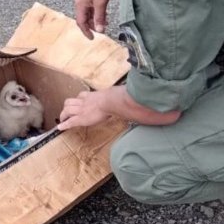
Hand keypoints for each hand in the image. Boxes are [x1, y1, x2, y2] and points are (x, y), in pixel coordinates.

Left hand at [58, 86, 181, 130]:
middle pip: (75, 99)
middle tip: (67, 109)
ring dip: (65, 113)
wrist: (118, 101)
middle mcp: (90, 99)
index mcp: (100, 95)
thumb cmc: (125, 100)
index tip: (82, 99)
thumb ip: (141, 102)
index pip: (88, 95)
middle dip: (70, 104)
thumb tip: (163, 109)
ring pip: (69, 108)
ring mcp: (85, 107)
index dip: (84, 97)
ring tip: (62, 118)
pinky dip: (65, 124)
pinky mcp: (83, 117)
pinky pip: (71, 121)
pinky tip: (59, 128)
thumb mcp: (131, 100)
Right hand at [75, 0, 113, 39]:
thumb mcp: (101, 3)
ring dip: (96, 18)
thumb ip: (99, 17)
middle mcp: (80, 2)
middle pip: (84, 18)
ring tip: (106, 21)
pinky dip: (97, 12)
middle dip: (92, 25)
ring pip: (88, 12)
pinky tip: (104, 13)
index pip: (81, 22)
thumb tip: (99, 30)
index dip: (86, 31)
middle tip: (102, 29)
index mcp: (80, 4)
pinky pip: (91, 6)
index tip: (93, 38)